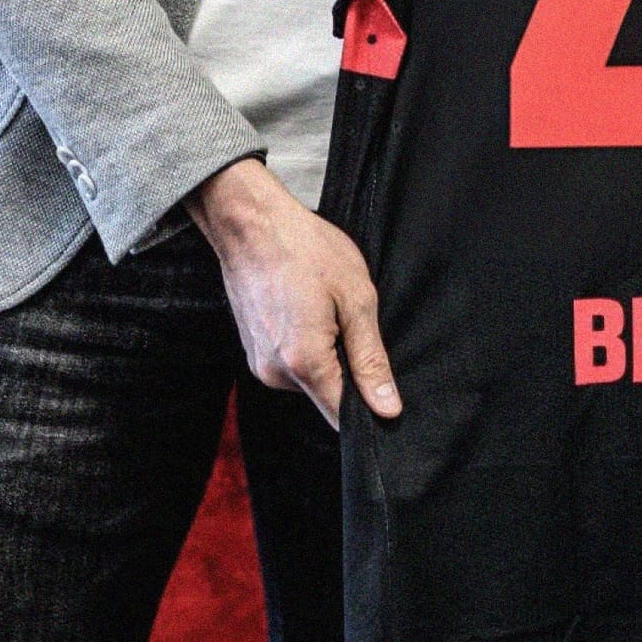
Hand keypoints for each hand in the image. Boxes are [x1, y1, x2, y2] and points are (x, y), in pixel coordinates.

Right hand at [187, 157, 400, 430]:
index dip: (369, 409)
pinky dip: (307, 345)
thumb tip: (388, 409)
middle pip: (326, 395)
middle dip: (348, 369)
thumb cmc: (306, 250)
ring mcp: (259, 363)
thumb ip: (371, 359)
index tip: (384, 386)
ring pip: (309, 378)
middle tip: (353, 321)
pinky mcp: (253, 350)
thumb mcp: (356, 298)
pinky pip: (290, 362)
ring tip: (327, 308)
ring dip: (327, 354)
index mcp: (303, 363)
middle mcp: (275, 374)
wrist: (252, 223)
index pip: (341, 417)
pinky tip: (310, 308)